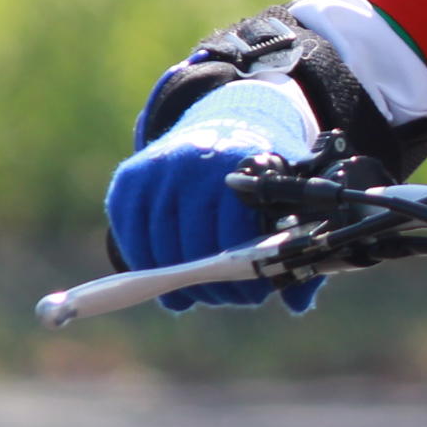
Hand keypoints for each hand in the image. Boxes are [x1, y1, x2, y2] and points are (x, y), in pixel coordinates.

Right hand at [102, 79, 322, 312]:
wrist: (226, 123)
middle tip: (223, 298)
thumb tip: (297, 303)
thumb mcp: (287, 198)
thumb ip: (295, 247)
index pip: (234, 231)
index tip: (251, 294)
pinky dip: (143, 260)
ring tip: (195, 296)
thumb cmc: (260, 175)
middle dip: (210, 281)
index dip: (242, 270)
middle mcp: (197, 161)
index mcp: (243, 164)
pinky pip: (129, 232)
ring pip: (159, 242)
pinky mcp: (131, 176)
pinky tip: (162, 278)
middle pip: (194, 242)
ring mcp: (160, 167)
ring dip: (176, 278)